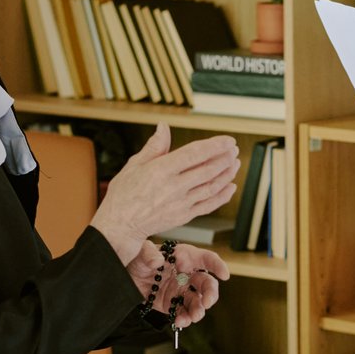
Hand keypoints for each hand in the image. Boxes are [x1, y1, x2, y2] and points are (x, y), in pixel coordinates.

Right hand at [91, 125, 239, 261]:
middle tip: (233, 149)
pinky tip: (230, 186)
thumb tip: (164, 127)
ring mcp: (181, 203)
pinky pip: (209, 205)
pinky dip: (222, 196)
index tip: (228, 140)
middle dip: (225, 158)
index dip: (215, 146)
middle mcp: (173, 187)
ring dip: (227, 174)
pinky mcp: (184, 217)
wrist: (120, 226)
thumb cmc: (123, 195)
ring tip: (234, 163)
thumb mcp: (134, 165)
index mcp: (161, 170)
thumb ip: (154, 146)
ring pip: (211, 186)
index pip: (195, 154)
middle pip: (208, 170)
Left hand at [126, 243, 229, 327]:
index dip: (217, 266)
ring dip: (199, 310)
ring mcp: (182, 290)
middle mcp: (187, 274)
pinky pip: (183, 312)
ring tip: (193, 317)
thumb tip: (156, 260)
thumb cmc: (138, 258)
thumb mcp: (141, 251)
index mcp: (185, 257)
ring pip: (197, 301)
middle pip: (206, 283)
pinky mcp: (173, 304)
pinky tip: (181, 321)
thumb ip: (148, 253)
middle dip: (210, 294)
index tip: (224, 274)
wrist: (127, 276)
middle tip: (206, 303)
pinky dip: (184, 318)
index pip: (206, 259)